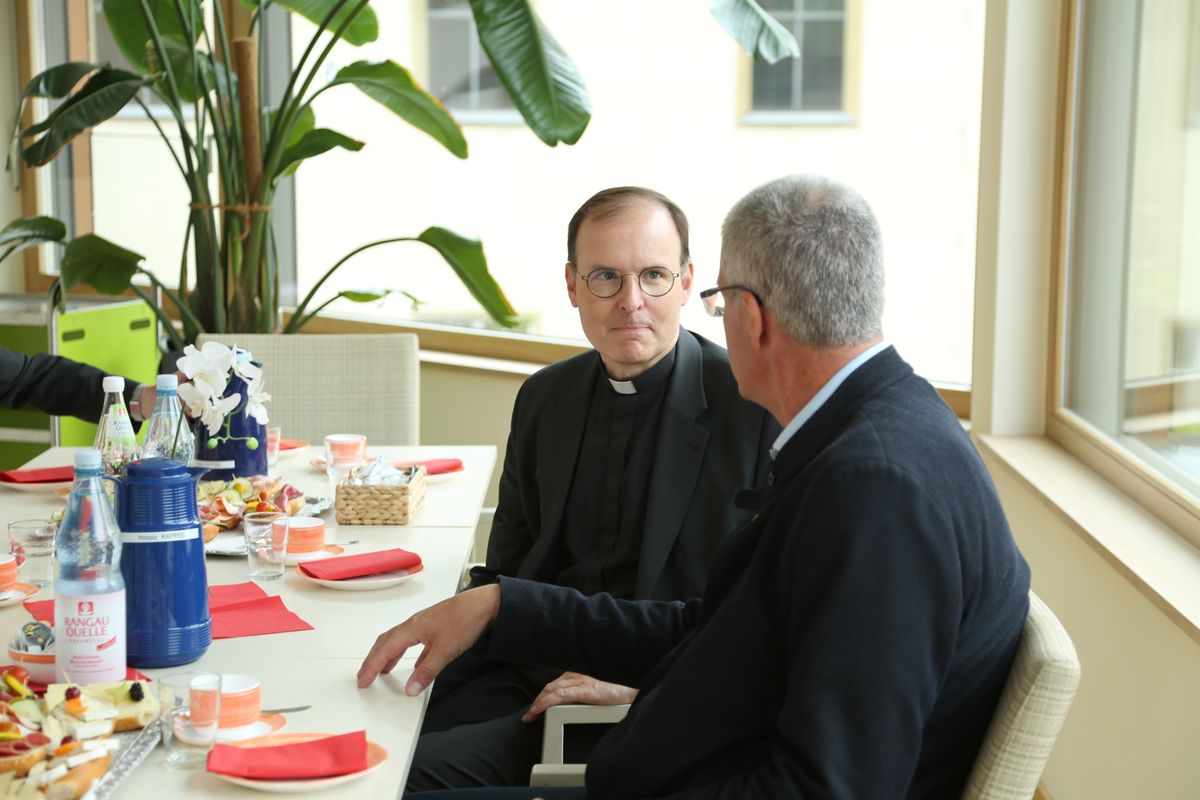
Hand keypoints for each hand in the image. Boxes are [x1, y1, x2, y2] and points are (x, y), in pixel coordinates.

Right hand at [357, 583, 500, 695]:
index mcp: (413, 628)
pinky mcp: (435, 627)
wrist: (485, 604)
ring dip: (388, 656)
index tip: (363, 681)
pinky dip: (407, 654)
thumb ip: (427, 671)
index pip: (385, 649)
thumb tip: (410, 689)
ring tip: (382, 670)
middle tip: (365, 677)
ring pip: (399, 641)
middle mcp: (415, 624)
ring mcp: (424, 625)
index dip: (371, 666)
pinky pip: (414, 643)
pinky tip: (413, 665)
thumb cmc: (466, 619)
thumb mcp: (446, 650)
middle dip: (373, 660)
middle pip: (386, 642)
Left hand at [522, 672, 637, 721]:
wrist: (633, 688)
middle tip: (529, 715)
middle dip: (537, 700)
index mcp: (580, 674)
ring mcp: (581, 681)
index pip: (555, 684)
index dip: (543, 695)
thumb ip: (586, 694)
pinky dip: (546, 702)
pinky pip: (560, 695)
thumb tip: (576, 705)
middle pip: (550, 687)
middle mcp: (578, 675)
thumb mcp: (598, 691)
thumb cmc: (619, 690)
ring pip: (552, 690)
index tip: (535, 707)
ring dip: (538, 703)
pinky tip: (540, 709)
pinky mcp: (585, 690)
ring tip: (531, 715)